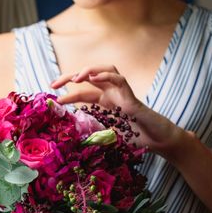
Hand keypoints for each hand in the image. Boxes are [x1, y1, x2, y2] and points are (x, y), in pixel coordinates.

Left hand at [51, 65, 194, 162]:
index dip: (68, 95)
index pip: (83, 93)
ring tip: (75, 78)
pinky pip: (120, 80)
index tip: (53, 100)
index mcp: (105, 102)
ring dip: (88, 70)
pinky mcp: (132, 97)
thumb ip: (95, 132)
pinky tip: (94, 76)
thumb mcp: (108, 136)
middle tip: (53, 84)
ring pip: (106, 70)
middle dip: (70, 77)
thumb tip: (76, 141)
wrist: (158, 142)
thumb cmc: (136, 139)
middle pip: (90, 77)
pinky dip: (107, 75)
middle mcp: (113, 94)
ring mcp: (123, 93)